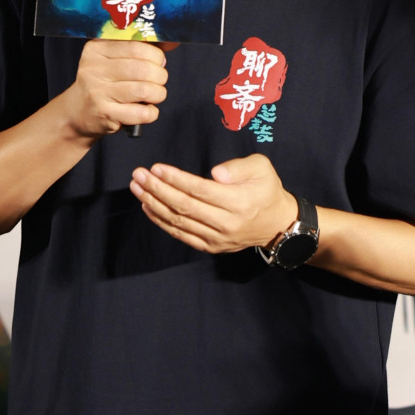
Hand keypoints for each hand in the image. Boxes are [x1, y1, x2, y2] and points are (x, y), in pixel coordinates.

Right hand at [65, 39, 168, 137]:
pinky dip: (151, 112)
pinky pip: (140, 113)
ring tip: (155, 95)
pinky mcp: (104, 114)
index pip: (136, 46)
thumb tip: (170, 43)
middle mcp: (93, 69)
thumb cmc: (104, 82)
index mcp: (96, 49)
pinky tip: (147, 110)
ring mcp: (97, 92)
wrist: (78, 112)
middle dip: (160, 76)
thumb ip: (137, 48)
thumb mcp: (111, 59)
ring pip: (144, 90)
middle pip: (143, 69)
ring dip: (158, 94)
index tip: (159, 61)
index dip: (156, 55)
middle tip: (159, 80)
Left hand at [129, 153, 297, 253]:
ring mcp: (216, 238)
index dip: (175, 179)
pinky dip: (161, 222)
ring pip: (178, 222)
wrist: (277, 224)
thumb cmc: (267, 189)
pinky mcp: (210, 246)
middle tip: (139, 175)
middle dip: (157, 189)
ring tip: (137, 187)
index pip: (199, 190)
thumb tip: (215, 174)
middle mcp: (225, 223)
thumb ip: (238, 168)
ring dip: (154, 204)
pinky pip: (181, 235)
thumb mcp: (261, 168)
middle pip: (184, 206)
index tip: (156, 168)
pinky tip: (147, 207)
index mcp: (238, 202)